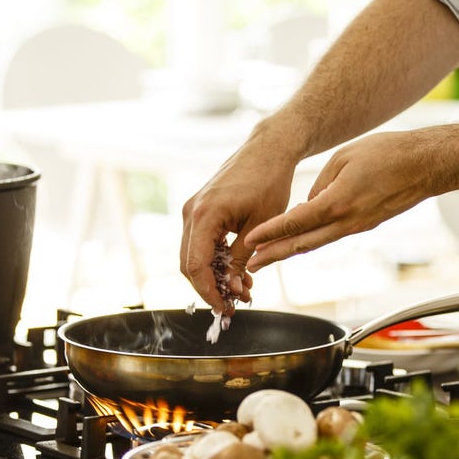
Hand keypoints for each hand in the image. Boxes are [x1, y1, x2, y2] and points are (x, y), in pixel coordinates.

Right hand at [180, 129, 299, 313]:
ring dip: (213, 276)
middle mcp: (191, 211)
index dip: (208, 292)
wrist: (268, 150)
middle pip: (189, 264)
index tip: (225, 309)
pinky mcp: (200, 209)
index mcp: (204, 215)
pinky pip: (200, 242)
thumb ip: (242, 258)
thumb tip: (233, 288)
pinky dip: (215, 260)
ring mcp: (193, 209)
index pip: (195, 265)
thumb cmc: (269, 181)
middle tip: (234, 304)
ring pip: (193, 255)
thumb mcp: (261, 226)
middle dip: (210, 288)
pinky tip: (236, 271)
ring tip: (242, 289)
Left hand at [245, 129, 445, 271]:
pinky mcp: (365, 225)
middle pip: (302, 243)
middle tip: (250, 265)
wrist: (426, 165)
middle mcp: (347, 221)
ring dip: (290, 252)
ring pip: (317, 243)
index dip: (270, 233)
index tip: (250, 241)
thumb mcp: (344, 157)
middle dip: (274, 255)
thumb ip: (320, 183)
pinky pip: (332, 236)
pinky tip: (299, 241)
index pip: (296, 222)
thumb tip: (307, 203)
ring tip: (268, 259)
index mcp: (338, 202)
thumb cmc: (389, 153)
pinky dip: (312, 240)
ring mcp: (358, 226)